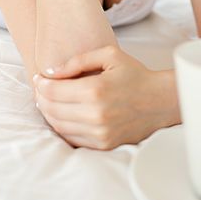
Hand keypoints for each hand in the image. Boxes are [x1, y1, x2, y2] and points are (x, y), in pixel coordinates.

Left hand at [33, 45, 171, 149]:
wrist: (160, 101)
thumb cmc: (135, 74)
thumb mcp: (110, 55)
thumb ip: (78, 60)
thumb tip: (51, 72)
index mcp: (96, 90)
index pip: (53, 91)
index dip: (41, 84)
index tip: (39, 78)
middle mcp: (96, 114)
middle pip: (52, 109)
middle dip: (41, 98)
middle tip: (41, 89)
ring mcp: (99, 133)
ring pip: (59, 126)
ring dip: (48, 113)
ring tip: (48, 101)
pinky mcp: (103, 144)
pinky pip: (72, 138)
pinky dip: (61, 127)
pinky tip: (62, 114)